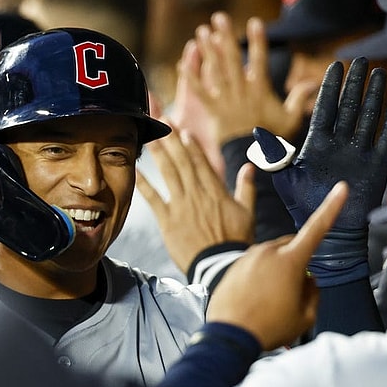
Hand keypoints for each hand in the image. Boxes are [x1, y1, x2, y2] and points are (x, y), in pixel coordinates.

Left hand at [137, 128, 255, 273]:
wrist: (220, 265)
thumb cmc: (236, 241)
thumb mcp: (248, 213)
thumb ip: (247, 188)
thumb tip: (250, 166)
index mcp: (215, 191)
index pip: (201, 162)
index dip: (191, 145)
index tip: (183, 131)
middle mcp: (196, 193)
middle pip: (183, 161)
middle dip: (172, 140)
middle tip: (163, 121)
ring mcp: (181, 205)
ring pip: (168, 173)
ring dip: (159, 153)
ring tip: (151, 137)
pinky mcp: (167, 220)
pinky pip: (153, 198)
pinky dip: (144, 183)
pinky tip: (136, 169)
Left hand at [169, 12, 315, 147]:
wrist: (254, 159)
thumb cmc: (274, 141)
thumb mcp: (291, 119)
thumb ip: (299, 98)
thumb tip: (313, 82)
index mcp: (260, 90)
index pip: (259, 59)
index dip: (257, 40)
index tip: (255, 22)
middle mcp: (241, 91)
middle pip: (232, 58)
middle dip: (226, 36)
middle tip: (220, 17)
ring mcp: (226, 100)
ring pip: (215, 70)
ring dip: (208, 50)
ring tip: (202, 31)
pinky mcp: (214, 111)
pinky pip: (200, 92)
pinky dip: (191, 79)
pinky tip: (183, 64)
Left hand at [206, 182, 348, 349]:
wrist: (227, 335)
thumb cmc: (268, 328)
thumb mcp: (304, 317)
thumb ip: (313, 293)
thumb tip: (308, 279)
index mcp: (290, 261)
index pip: (317, 229)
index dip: (332, 207)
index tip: (342, 188)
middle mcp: (267, 251)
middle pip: (292, 247)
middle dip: (297, 263)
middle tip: (292, 294)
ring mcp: (248, 256)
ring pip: (272, 256)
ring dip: (276, 272)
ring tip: (268, 302)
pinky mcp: (234, 265)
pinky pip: (254, 264)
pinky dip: (259, 277)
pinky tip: (254, 299)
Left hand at [251, 57, 386, 286]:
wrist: (328, 231)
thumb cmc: (304, 206)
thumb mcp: (287, 178)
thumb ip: (276, 156)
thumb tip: (257, 134)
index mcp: (316, 144)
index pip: (324, 109)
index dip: (330, 88)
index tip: (335, 66)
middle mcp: (339, 144)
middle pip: (349, 107)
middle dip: (355, 84)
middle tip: (362, 61)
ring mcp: (358, 152)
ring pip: (368, 117)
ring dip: (375, 96)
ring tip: (381, 73)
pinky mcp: (376, 165)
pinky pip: (385, 138)